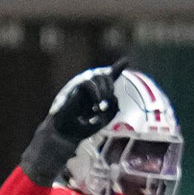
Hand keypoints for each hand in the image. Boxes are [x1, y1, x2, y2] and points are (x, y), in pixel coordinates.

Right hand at [21, 59, 125, 184]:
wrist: (67, 133)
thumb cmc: (83, 127)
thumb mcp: (104, 118)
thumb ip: (112, 107)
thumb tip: (115, 97)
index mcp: (96, 94)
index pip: (107, 78)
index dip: (116, 69)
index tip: (126, 60)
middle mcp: (89, 88)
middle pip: (105, 76)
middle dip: (110, 87)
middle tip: (107, 104)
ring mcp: (80, 87)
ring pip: (97, 76)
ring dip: (105, 91)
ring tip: (101, 107)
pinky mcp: (73, 89)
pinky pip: (88, 83)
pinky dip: (96, 93)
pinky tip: (97, 105)